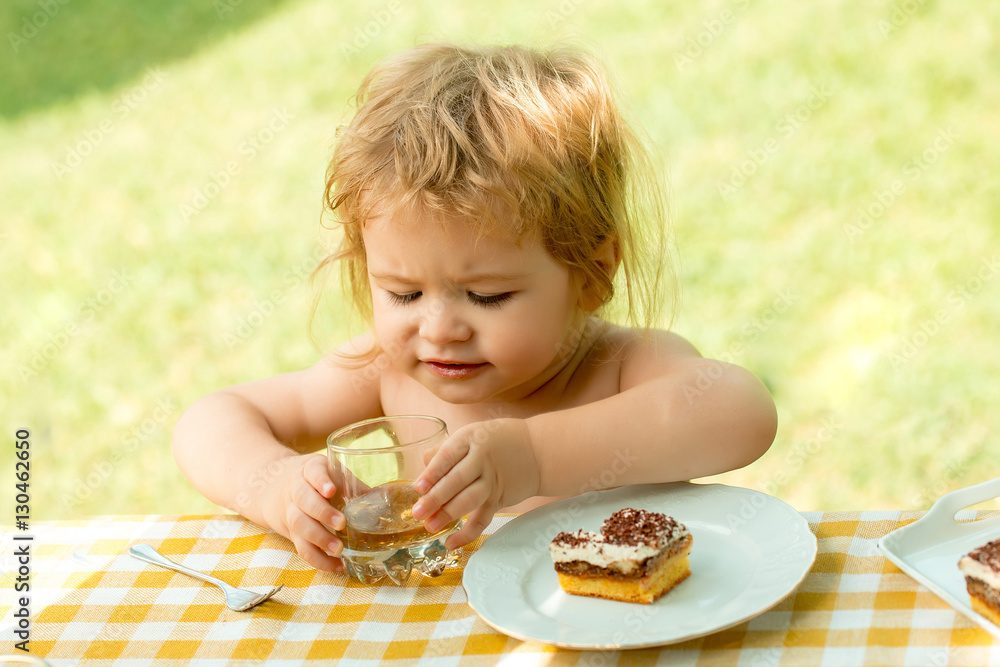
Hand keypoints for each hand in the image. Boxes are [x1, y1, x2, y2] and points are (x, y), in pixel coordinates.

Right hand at [259, 453, 346, 571]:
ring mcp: (291, 511)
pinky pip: (301, 547)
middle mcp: (296, 489)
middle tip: (341, 523)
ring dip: (319, 538)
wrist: (277, 488)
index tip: (331, 490)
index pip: (313, 472)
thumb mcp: (333, 474)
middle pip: (304, 500)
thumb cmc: (318, 481)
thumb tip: (388, 499)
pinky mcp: (292, 534)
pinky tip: (337, 565)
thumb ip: (354, 486)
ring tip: (338, 548)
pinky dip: (318, 559)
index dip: (321, 481)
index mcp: (310, 470)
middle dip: (322, 513)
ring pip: (299, 524)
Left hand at [411, 418, 539, 548]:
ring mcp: (493, 480)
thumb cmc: (499, 440)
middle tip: (418, 512)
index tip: (418, 487)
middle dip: (435, 498)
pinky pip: (483, 518)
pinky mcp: (500, 498)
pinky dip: (468, 533)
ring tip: (430, 526)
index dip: (432, 473)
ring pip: (469, 500)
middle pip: (456, 480)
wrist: (539, 451)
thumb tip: (424, 463)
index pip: (448, 456)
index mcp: (471, 438)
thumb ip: (447, 448)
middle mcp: (482, 459)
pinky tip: (451, 543)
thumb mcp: (473, 434)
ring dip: (449, 515)